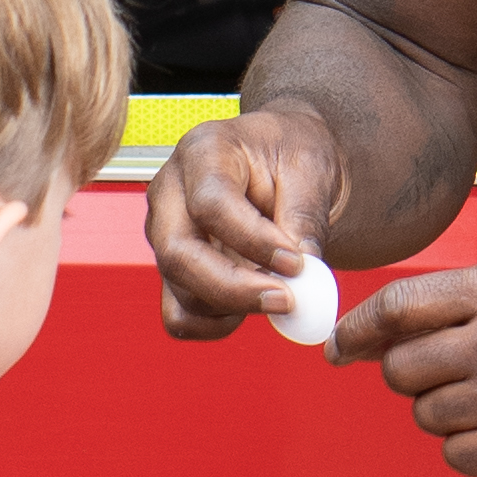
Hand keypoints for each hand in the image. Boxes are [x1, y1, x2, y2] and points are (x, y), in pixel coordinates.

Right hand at [146, 107, 345, 339]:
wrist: (283, 163)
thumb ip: (305, 216)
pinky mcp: (173, 269)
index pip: (211, 204)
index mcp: (203, 151)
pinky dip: (216, 324)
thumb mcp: (311, 167)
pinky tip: (253, 306)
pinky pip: (180, 315)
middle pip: (179, 253)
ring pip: (180, 290)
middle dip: (235, 288)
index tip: (297, 263)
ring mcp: (165, 233)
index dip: (253, 241)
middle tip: (287, 301)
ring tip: (282, 292)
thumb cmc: (291, 153)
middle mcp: (171, 192)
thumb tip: (306, 271)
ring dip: (234, 306)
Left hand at [331, 260, 476, 476]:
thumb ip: (452, 302)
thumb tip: (371, 334)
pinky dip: (468, 447)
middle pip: (401, 369)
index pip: (398, 308)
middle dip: (410, 374)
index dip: (357, 330)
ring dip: (443, 411)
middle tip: (443, 373)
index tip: (340, 345)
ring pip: (425, 415)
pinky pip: (457, 455)